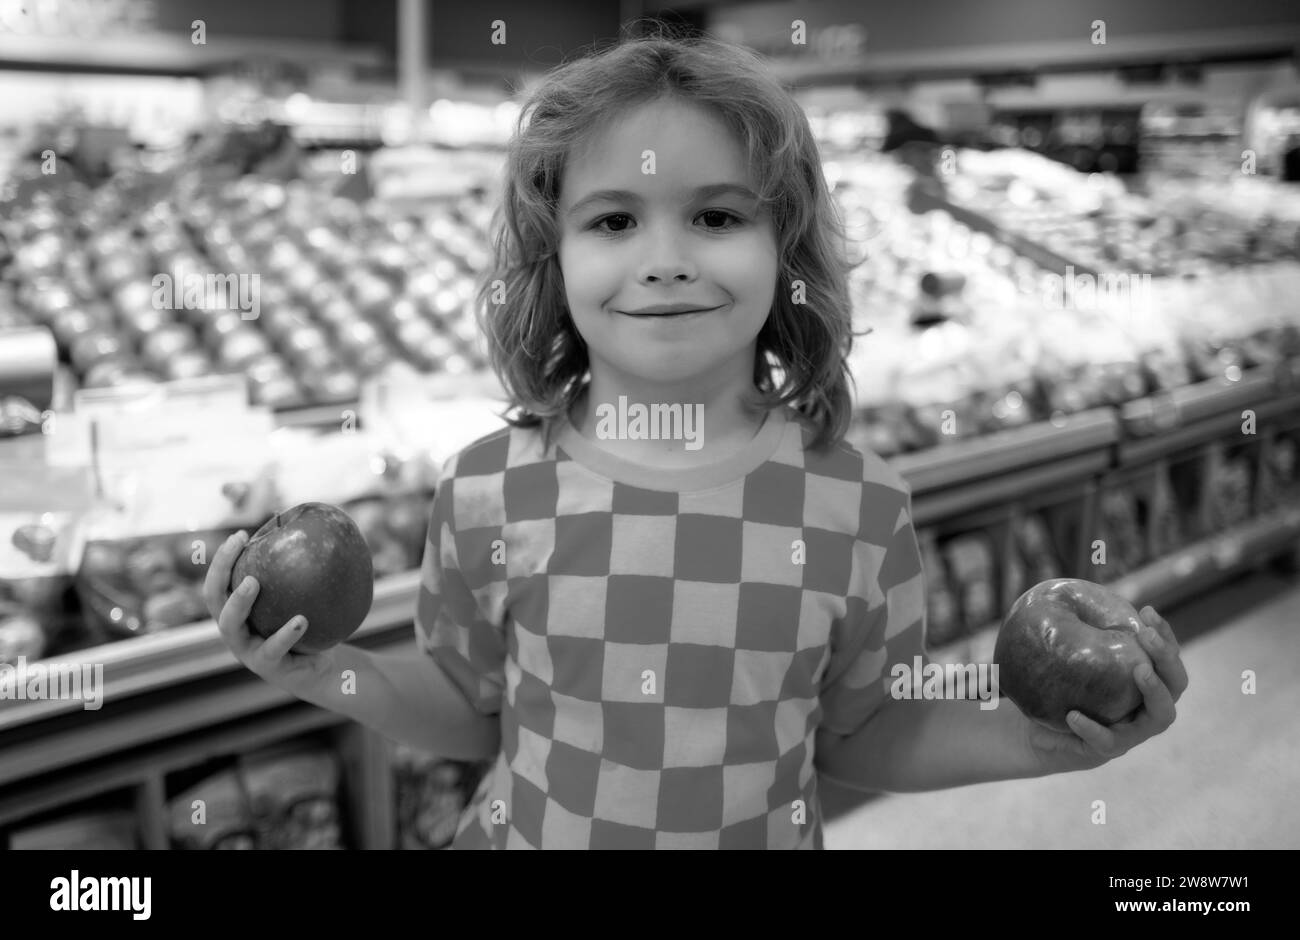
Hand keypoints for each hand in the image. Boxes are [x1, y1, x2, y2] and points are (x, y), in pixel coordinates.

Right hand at [203, 531, 337, 698]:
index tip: (240, 535)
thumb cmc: (310, 627)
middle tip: (236, 550)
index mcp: (237, 612)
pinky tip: (301, 619)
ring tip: (253, 582)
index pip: (219, 582)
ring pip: (231, 627)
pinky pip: (274, 649)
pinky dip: (287, 633)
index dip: (222, 559)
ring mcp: (247, 651)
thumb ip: (299, 572)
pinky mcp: (268, 668)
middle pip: (215, 602)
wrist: (321, 668)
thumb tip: (315, 528)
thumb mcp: (303, 598)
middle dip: (220, 575)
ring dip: (239, 602)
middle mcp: (235, 631)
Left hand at [1020, 606, 1188, 772]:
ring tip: (1140, 671)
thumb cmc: (1055, 687)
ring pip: (1161, 716)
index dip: (1165, 635)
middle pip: (1175, 685)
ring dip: (1155, 691)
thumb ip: (1069, 632)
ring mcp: (1132, 733)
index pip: (1166, 657)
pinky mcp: (1108, 752)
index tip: (1147, 611)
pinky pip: (1108, 743)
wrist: (1035, 731)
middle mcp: (1147, 708)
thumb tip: (1058, 592)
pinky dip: (1093, 728)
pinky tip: (1073, 715)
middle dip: (1167, 658)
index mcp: (1144, 683)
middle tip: (1146, 636)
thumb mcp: (1063, 658)